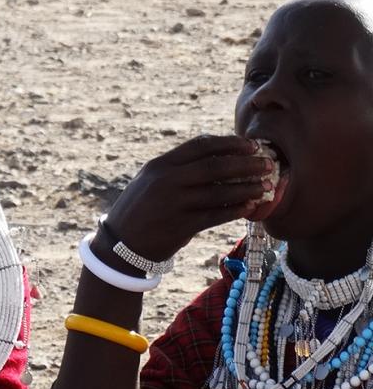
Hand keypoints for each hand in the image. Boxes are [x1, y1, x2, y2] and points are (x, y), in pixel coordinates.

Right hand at [103, 134, 272, 263]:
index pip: (202, 145)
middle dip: (247, 164)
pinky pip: (216, 215)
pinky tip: (251, 206)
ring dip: (248, 188)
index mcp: (160, 165)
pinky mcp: (181, 226)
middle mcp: (167, 181)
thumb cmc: (140, 210)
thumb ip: (179, 168)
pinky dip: (235, 210)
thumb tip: (220, 157)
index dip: (230, 143)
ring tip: (267, 186)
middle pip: (216, 166)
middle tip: (269, 163)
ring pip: (220, 192)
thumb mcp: (151, 180)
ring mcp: (174, 204)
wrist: (118, 245)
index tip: (252, 145)